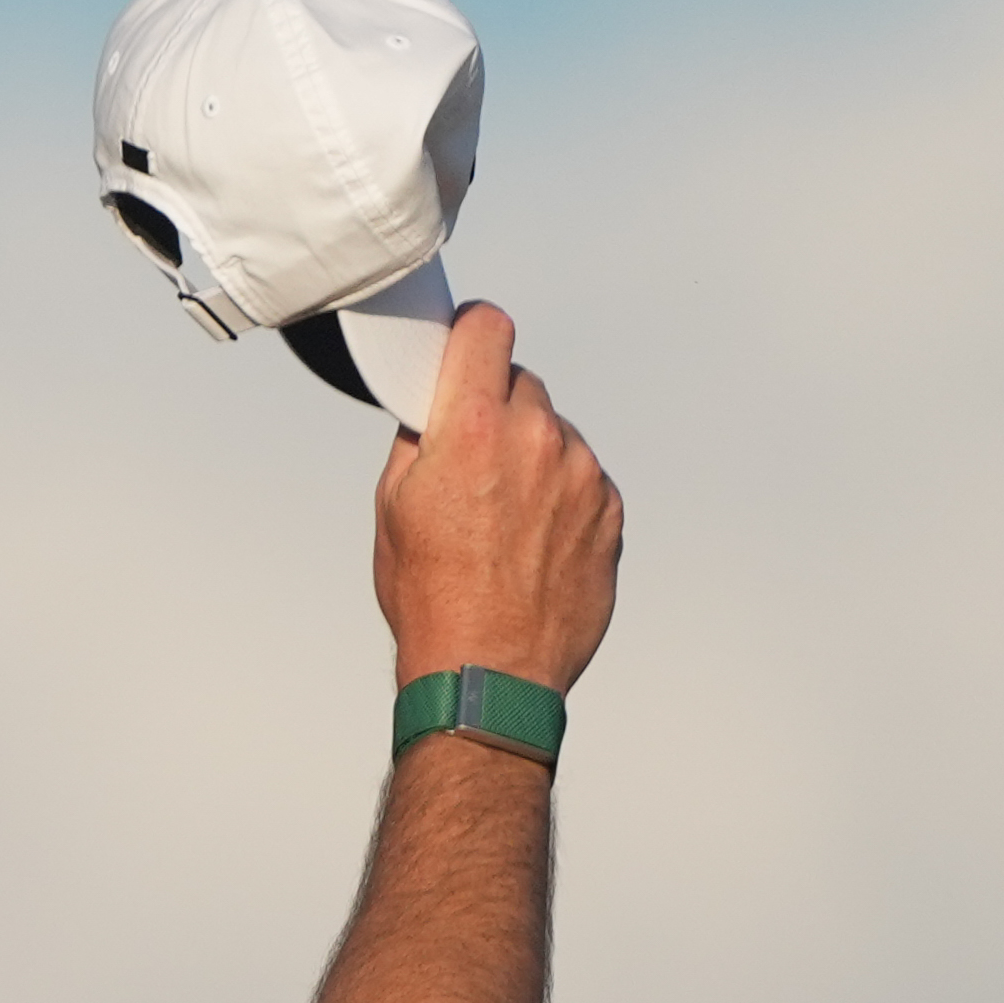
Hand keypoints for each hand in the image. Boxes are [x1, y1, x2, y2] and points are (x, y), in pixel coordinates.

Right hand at [369, 303, 622, 694]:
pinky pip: (584, 481)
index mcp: (474, 429)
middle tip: (473, 466)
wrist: (490, 673)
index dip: (472, 333)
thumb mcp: (392, 510)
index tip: (467, 344)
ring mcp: (584, 476)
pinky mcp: (611, 512)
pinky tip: (532, 543)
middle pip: (522, 384)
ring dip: (533, 459)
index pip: (487, 329)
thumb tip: (433, 411)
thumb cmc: (435, 601)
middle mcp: (537, 440)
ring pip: (556, 436)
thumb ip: (418, 441)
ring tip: (504, 521)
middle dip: (497, 411)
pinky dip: (561, 499)